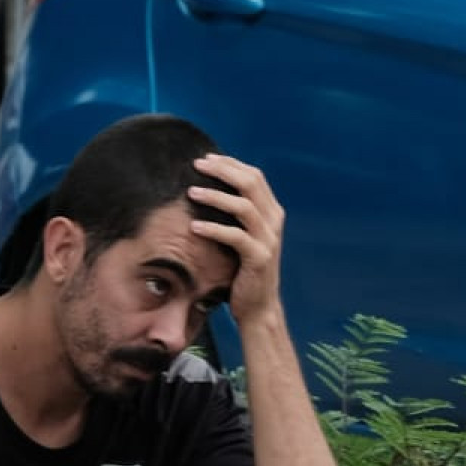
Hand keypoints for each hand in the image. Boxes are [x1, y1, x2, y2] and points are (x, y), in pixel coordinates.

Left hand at [188, 153, 284, 322]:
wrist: (258, 307)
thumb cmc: (244, 271)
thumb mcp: (244, 237)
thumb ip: (237, 216)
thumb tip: (210, 190)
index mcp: (271, 212)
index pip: (254, 176)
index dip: (231, 163)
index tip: (206, 158)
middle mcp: (274, 222)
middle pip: (250, 183)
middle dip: (222, 171)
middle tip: (197, 165)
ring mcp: (269, 239)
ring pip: (243, 207)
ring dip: (215, 196)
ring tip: (191, 193)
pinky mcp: (259, 258)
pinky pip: (235, 237)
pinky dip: (213, 229)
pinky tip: (193, 227)